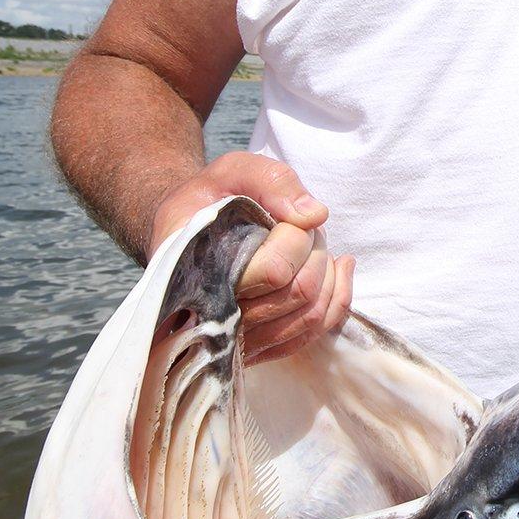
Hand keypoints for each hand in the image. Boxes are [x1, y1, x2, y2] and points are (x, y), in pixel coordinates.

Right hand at [149, 151, 354, 364]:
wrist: (183, 232)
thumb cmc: (207, 199)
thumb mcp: (231, 171)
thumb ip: (271, 181)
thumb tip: (314, 216)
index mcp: (200, 270)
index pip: (275, 270)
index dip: (295, 237)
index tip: (283, 216)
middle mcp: (214, 317)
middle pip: (299, 292)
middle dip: (315, 251)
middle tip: (301, 227)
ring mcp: (236, 339)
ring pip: (311, 317)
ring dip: (327, 273)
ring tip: (313, 244)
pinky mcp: (256, 348)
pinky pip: (311, 334)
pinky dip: (336, 298)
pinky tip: (335, 267)